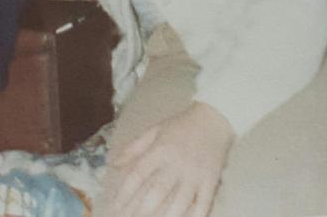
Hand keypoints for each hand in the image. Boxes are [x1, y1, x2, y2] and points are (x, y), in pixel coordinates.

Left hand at [108, 102, 234, 216]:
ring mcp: (195, 174)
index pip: (138, 174)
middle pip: (158, 190)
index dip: (125, 192)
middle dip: (143, 209)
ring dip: (169, 216)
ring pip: (181, 201)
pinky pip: (204, 203)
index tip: (115, 206)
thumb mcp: (154, 131)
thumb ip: (133, 148)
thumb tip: (113, 165)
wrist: (213, 119)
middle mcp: (176, 164)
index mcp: (160, 150)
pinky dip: (197, 215)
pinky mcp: (210, 181)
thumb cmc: (180, 126)